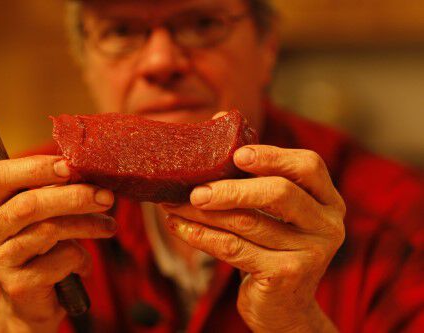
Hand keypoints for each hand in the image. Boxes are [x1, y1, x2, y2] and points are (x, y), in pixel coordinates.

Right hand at [0, 155, 115, 330]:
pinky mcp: (17, 286)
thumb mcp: (41, 215)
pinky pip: (60, 260)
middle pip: (28, 204)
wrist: (31, 304)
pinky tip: (84, 265)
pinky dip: (81, 258)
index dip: (36, 168)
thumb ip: (52, 192)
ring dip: (87, 225)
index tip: (70, 166)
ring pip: (48, 231)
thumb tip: (85, 170)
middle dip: (74, 196)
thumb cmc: (40, 248)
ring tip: (109, 226)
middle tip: (106, 196)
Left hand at [162, 145, 344, 331]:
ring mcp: (311, 252)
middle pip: (280, 193)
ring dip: (204, 213)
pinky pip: (234, 249)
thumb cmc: (271, 248)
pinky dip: (201, 237)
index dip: (273, 155)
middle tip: (195, 190)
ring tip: (172, 205)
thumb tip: (217, 120)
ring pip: (248, 223)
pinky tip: (180, 228)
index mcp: (327, 200)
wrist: (282, 308)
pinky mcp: (288, 275)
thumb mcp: (269, 211)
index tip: (235, 154)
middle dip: (232, 188)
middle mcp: (327, 224)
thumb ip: (251, 171)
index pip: (308, 166)